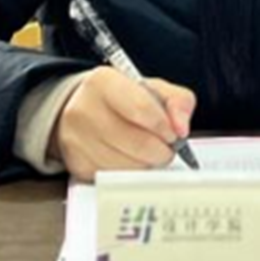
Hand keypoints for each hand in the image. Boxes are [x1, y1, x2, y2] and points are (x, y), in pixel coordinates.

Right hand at [51, 69, 196, 181]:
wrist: (85, 109)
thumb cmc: (124, 99)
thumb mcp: (153, 88)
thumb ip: (177, 101)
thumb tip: (181, 127)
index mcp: (104, 82)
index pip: (142, 109)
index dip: (165, 126)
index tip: (174, 132)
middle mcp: (84, 109)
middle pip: (138, 143)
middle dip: (162, 149)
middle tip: (166, 145)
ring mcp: (77, 139)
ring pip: (129, 165)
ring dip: (148, 162)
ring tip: (147, 149)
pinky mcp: (78, 164)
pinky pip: (117, 178)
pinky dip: (131, 171)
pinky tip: (130, 157)